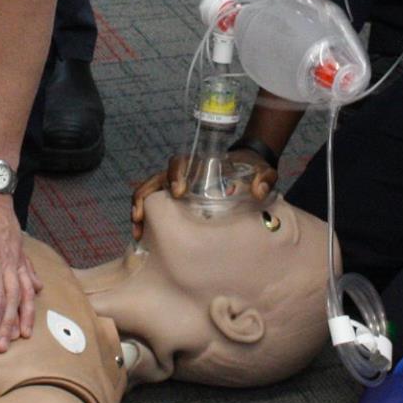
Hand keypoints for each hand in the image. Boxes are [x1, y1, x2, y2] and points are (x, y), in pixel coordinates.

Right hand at [129, 152, 275, 238]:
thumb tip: (258, 191)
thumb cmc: (251, 170)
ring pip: (148, 195)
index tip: (178, 192)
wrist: (247, 173)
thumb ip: (264, 178)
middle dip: (144, 198)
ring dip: (138, 211)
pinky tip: (143, 239)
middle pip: (154, 180)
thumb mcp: (263, 171)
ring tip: (137, 233)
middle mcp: (181, 175)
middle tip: (141, 217)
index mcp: (198, 164)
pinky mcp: (174, 204)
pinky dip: (145, 221)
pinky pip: (153, 209)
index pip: (178, 163)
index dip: (174, 175)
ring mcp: (174, 189)